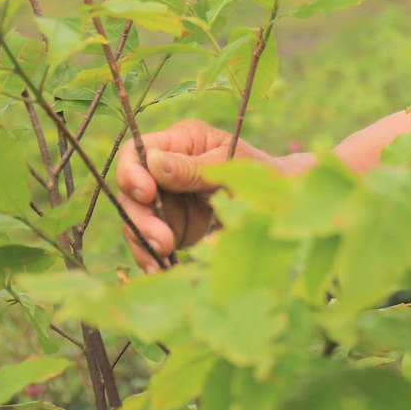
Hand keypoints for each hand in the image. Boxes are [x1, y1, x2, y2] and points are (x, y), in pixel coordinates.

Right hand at [115, 119, 290, 269]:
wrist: (279, 206)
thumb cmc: (258, 173)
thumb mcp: (230, 165)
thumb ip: (192, 168)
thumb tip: (151, 162)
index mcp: (180, 142)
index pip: (137, 151)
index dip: (132, 172)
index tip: (147, 193)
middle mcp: (165, 170)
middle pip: (131, 191)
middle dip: (140, 216)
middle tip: (162, 239)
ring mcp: (165, 200)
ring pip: (134, 219)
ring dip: (143, 239)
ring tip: (164, 254)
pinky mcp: (170, 227)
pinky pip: (148, 241)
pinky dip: (150, 255)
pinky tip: (158, 267)